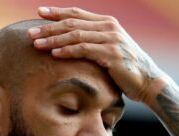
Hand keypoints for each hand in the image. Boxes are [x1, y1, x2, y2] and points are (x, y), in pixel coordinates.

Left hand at [28, 6, 166, 101]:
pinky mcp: (112, 54)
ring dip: (54, 39)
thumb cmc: (126, 69)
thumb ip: (95, 42)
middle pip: (72, 23)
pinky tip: (54, 54)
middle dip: (49, 27)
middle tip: (31, 32)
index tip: (39, 12)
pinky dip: (68, 51)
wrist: (148, 81)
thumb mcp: (110, 50)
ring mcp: (111, 39)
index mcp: (107, 23)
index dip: (57, 12)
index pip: (77, 13)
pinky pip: (84, 49)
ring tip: (36, 44)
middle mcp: (109, 27)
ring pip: (76, 35)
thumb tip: (75, 44)